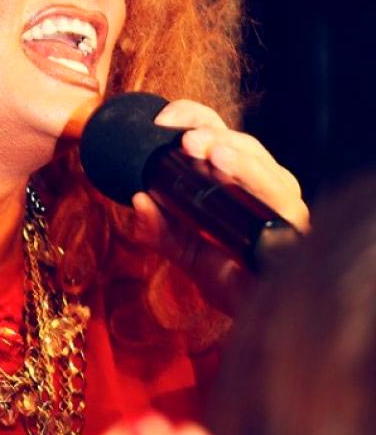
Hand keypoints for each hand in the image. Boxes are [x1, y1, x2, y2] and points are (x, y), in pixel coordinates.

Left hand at [131, 100, 309, 314]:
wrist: (260, 317)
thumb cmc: (230, 279)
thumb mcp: (186, 252)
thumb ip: (160, 231)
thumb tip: (139, 201)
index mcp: (238, 179)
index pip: (219, 135)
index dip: (194, 117)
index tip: (162, 119)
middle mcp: (265, 184)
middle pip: (243, 145)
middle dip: (213, 137)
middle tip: (185, 140)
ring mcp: (284, 203)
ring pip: (265, 167)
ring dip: (237, 156)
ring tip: (212, 152)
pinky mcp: (296, 226)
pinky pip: (281, 200)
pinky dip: (259, 185)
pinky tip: (237, 175)